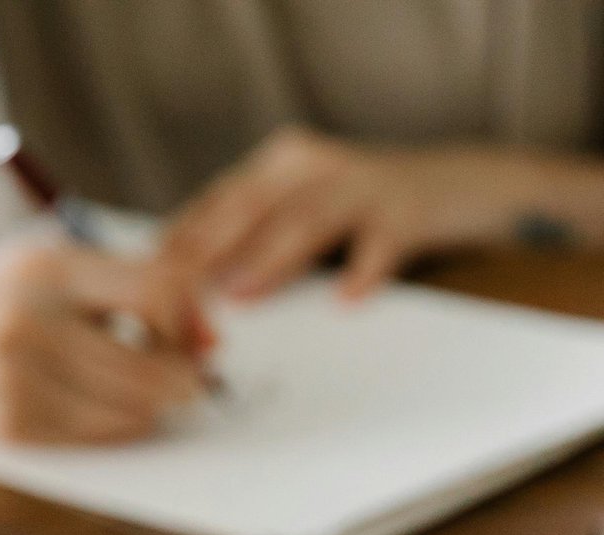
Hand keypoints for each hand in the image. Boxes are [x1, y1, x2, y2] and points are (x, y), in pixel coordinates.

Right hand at [0, 239, 214, 444]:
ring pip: (131, 414)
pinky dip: (114, 422)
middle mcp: (26, 325)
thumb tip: (211, 343)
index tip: (191, 333)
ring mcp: (12, 383)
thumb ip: (137, 286)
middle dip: (183, 377)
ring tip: (139, 382)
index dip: (188, 320)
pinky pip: (95, 437)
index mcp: (46, 268)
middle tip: (185, 373)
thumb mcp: (61, 259)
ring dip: (152, 404)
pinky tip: (99, 398)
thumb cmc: (4, 284)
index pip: (156, 294)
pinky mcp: (8, 427)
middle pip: (152, 372)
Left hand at [163, 128, 549, 301]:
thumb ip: (258, 236)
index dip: (182, 238)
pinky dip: (363, 271)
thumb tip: (196, 287)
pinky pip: (381, 243)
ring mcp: (363, 185)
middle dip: (211, 251)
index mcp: (282, 165)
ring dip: (271, 258)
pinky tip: (346, 300)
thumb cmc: (368, 209)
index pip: (219, 200)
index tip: (147, 279)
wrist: (457, 183)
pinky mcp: (406, 211)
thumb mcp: (307, 210)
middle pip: (251, 205)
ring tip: (242, 294)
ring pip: (307, 219)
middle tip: (177, 293)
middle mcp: (315, 166)